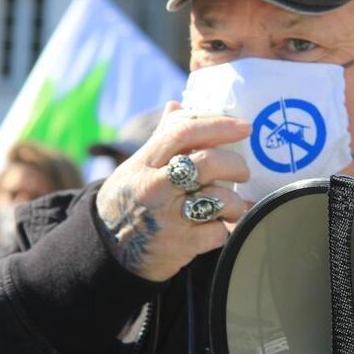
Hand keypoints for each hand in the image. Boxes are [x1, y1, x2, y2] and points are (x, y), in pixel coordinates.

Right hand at [96, 102, 250, 281]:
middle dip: (235, 164)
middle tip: (243, 171)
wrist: (109, 249)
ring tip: (234, 206)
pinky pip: (218, 232)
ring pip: (220, 199)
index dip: (218, 125)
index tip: (244, 127)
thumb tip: (177, 104)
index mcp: (146, 161)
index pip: (184, 131)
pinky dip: (226, 229)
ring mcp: (167, 217)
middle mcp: (155, 186)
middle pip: (207, 163)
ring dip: (236, 202)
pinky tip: (221, 227)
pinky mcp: (180, 244)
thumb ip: (162, 136)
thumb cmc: (130, 199)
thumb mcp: (138, 165)